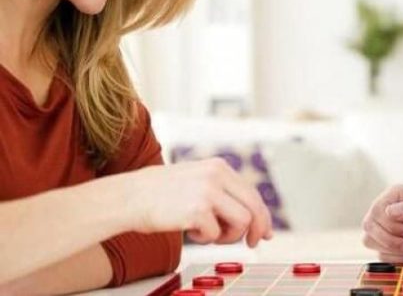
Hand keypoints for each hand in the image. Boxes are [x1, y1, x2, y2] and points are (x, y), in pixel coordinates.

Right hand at [121, 158, 272, 245]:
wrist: (128, 197)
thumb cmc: (160, 194)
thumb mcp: (196, 180)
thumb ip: (221, 193)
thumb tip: (250, 218)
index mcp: (219, 167)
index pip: (252, 193)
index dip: (262, 215)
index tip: (265, 232)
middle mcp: (217, 175)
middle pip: (254, 207)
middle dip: (257, 229)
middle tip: (253, 244)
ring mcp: (208, 191)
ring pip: (242, 221)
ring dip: (228, 236)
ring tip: (208, 235)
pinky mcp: (197, 209)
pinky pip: (216, 234)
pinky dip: (205, 239)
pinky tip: (190, 232)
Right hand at [361, 184, 402, 261]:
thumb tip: (389, 211)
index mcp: (396, 194)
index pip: (377, 209)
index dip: (391, 225)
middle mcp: (386, 207)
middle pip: (369, 225)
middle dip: (392, 240)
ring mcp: (383, 226)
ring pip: (369, 239)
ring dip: (393, 249)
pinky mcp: (384, 243)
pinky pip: (379, 254)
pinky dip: (396, 258)